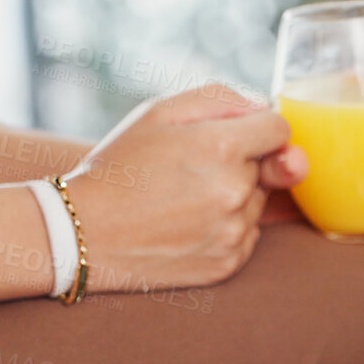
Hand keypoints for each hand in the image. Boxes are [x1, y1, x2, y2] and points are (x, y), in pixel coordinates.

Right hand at [64, 85, 304, 287]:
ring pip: (257, 202)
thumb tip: (265, 107)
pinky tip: (187, 225)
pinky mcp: (228, 264)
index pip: (279, 129)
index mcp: (222, 148)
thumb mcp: (158, 112)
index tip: (234, 136)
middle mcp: (235, 193)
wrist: (84, 232)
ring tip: (183, 199)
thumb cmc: (120, 166)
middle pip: (267, 167)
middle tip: (189, 170)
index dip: (258, 128)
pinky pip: (248, 236)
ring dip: (233, 197)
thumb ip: (221, 99)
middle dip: (240, 163)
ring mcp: (233, 233)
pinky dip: (227, 228)